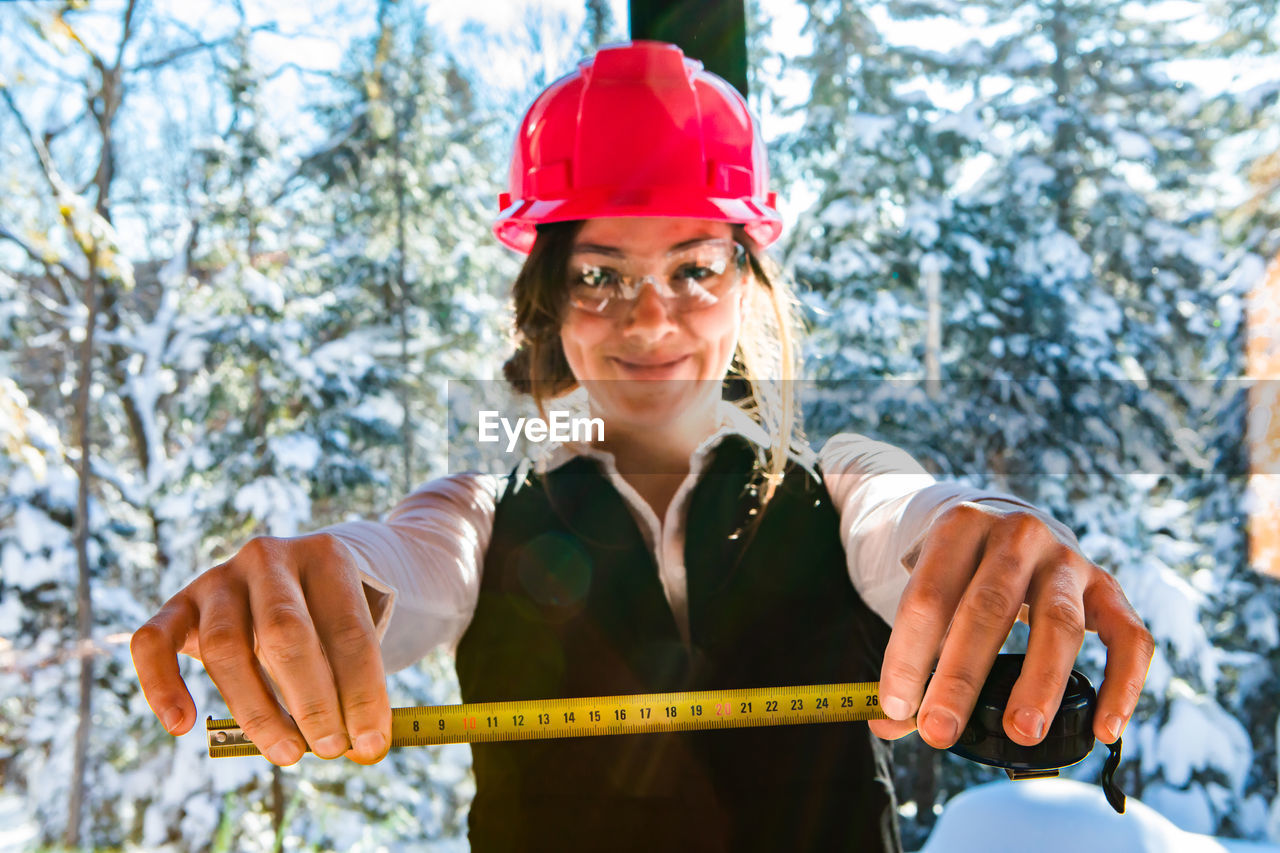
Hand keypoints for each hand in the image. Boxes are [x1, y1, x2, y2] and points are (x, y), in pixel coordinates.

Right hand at [130, 533, 390, 765]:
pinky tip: (182, 725)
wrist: (290, 573)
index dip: (362, 693)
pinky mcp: (177, 603)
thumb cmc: (327, 617)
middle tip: (330, 749)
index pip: (349, 631)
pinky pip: (153, 641)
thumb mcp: (351, 633)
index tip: (371, 745)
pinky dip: (161, 685)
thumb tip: (367, 749)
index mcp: (326, 558)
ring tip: (287, 753)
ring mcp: (219, 578)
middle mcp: (269, 559)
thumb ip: (357, 681)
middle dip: (313, 701)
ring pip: (225, 646)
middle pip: (286, 633)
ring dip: (257, 710)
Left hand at [867, 502, 1153, 749]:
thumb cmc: (961, 574)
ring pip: (1058, 622)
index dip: (908, 654)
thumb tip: (888, 722)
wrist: (1010, 525)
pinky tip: (1103, 729)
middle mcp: (1017, 535)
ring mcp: (1068, 559)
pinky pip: (1128, 637)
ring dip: (1038, 683)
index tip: (897, 708)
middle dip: (961, 677)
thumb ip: (911, 658)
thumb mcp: (929, 593)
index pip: (928, 596)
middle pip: (987, 607)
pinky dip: (1122, 685)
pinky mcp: (1108, 587)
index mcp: (960, 527)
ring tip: (1021, 733)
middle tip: (940, 731)